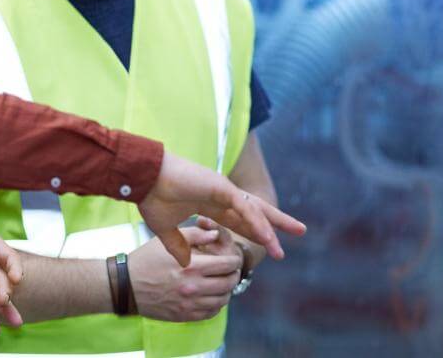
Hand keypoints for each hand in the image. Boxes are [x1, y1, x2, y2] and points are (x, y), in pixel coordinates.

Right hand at [128, 229, 241, 321]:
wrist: (127, 285)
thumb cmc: (147, 260)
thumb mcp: (168, 241)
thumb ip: (195, 234)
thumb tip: (216, 234)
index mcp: (192, 266)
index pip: (228, 264)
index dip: (234, 260)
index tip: (232, 258)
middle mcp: (194, 287)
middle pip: (229, 283)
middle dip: (233, 275)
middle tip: (231, 271)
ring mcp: (190, 303)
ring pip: (223, 300)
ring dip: (227, 291)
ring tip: (222, 283)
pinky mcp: (185, 315)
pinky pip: (211, 313)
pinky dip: (216, 305)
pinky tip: (211, 296)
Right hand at [138, 152, 305, 266]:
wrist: (143, 179)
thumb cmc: (151, 198)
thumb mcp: (165, 229)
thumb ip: (178, 244)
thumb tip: (185, 263)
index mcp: (210, 204)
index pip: (239, 220)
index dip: (255, 232)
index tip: (270, 246)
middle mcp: (221, 196)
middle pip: (256, 212)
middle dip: (277, 223)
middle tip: (299, 232)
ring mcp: (223, 189)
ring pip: (255, 209)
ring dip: (273, 224)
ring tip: (294, 235)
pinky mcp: (221, 186)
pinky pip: (244, 207)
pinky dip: (257, 221)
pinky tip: (268, 235)